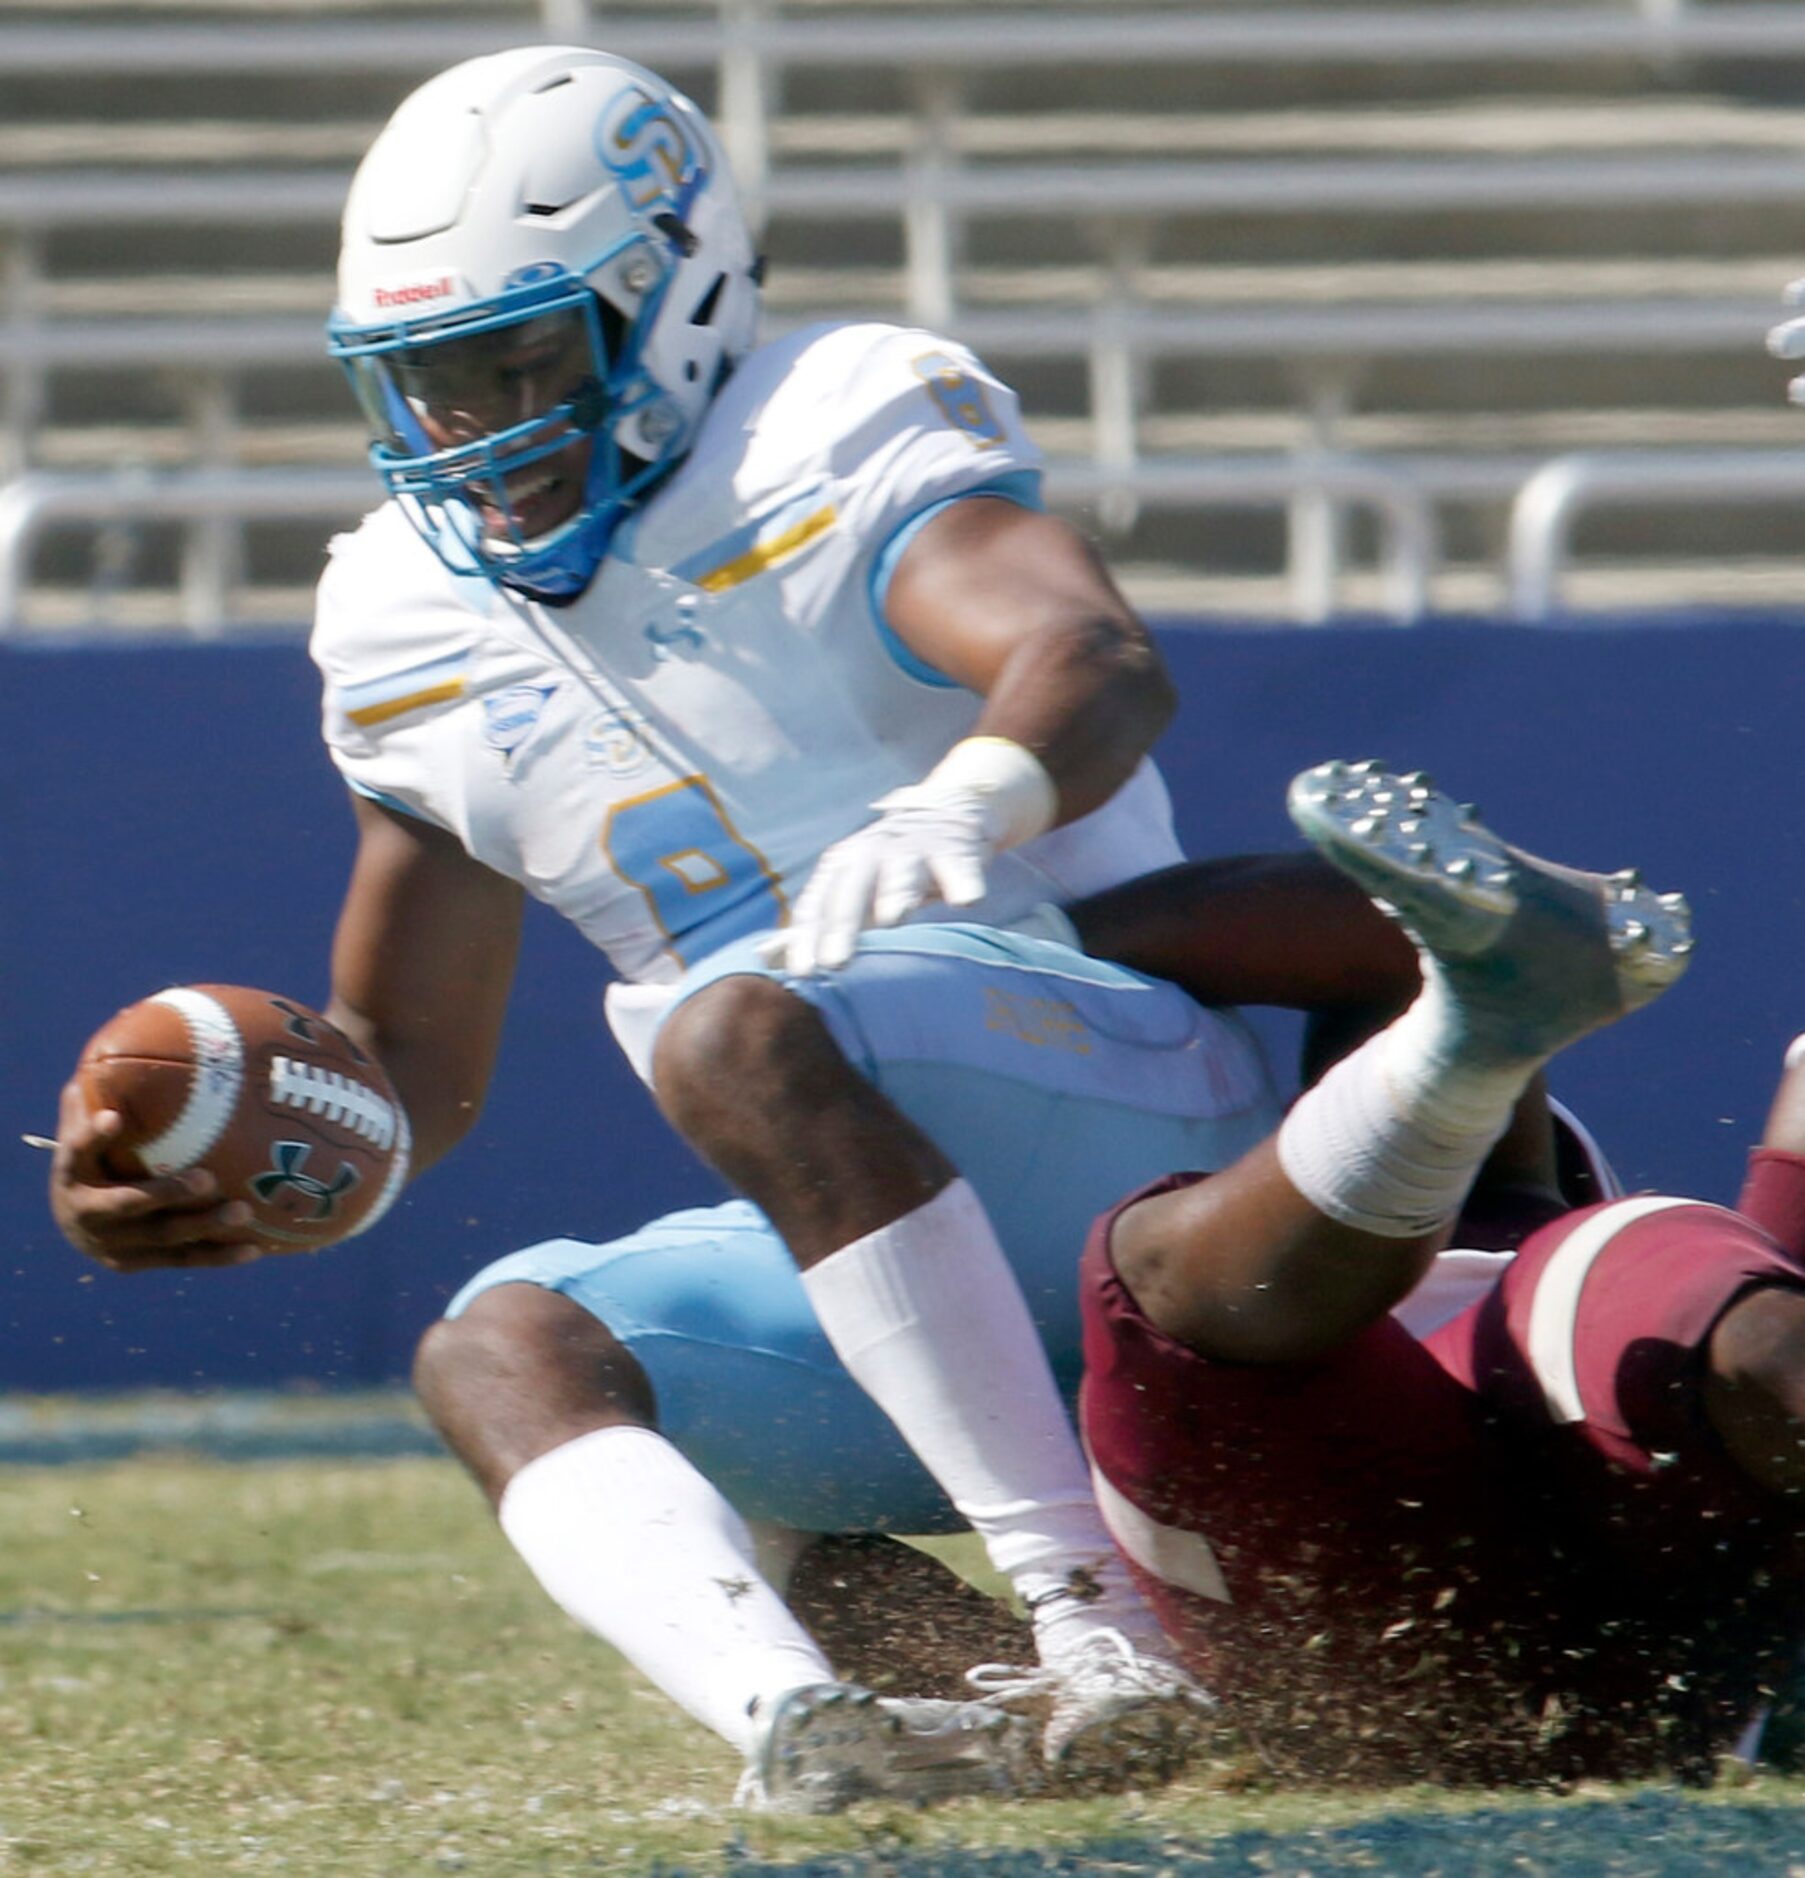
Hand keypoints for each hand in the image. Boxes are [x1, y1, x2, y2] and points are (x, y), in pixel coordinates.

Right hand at [47, 1082, 264, 1272]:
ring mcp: (115, 1244)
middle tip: (206, 1178)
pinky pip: (184, 1259)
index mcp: (74, 1172)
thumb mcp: (88, 1124)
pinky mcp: (140, 1263)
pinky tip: (255, 1249)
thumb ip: (102, 1091)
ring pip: (164, 1237)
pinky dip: (219, 1255)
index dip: (93, 1137)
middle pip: (128, 1205)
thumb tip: (128, 1031)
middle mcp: (88, 1213)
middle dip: (166, 1194)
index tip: (113, 1118)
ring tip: (243, 1211)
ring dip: (204, 1226)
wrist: (76, 1224)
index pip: (79, 1151)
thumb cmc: (94, 1158)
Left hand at [766, 782, 995, 975]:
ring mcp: (914, 850)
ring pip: (902, 873)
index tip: (802, 973)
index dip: (807, 939)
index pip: (816, 907)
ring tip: (895, 918)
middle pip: (852, 894)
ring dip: (896, 893)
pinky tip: (967, 900)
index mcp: (840, 868)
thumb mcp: (847, 890)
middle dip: (842, 927)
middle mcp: (871, 855)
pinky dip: (963, 881)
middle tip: (836, 962)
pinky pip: (960, 866)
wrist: (944, 811)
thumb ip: (812, 925)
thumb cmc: (886, 865)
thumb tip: (763, 958)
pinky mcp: (956, 848)